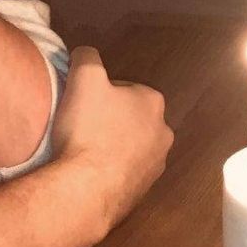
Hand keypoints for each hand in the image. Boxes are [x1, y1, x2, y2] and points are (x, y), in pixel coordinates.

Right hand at [52, 46, 172, 237]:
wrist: (86, 190)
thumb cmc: (89, 129)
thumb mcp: (84, 78)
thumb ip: (87, 57)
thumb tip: (86, 54)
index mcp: (154, 102)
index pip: (124, 88)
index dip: (100, 93)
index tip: (83, 104)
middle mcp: (164, 133)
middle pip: (130, 118)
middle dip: (111, 120)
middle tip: (83, 126)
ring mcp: (156, 167)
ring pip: (131, 146)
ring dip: (113, 146)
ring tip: (86, 151)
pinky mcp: (143, 193)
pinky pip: (125, 173)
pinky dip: (111, 170)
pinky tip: (91, 173)